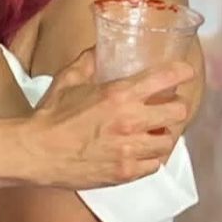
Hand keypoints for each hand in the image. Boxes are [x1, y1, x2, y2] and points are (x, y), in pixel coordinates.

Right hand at [23, 49, 196, 188]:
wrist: (37, 152)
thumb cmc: (50, 116)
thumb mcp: (68, 80)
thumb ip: (88, 61)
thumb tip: (99, 49)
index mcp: (119, 94)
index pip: (165, 79)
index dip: (181, 73)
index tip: (184, 73)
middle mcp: (130, 121)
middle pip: (178, 112)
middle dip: (174, 107)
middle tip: (166, 108)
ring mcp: (130, 149)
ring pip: (168, 141)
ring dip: (162, 134)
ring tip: (152, 132)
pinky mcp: (125, 172)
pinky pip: (154, 165)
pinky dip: (150, 158)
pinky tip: (140, 152)